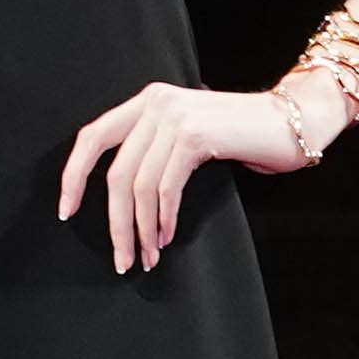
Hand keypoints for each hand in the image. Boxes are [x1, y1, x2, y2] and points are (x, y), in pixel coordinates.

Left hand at [54, 82, 314, 274]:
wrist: (293, 121)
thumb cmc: (242, 136)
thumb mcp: (187, 135)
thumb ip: (154, 149)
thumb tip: (121, 199)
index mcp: (146, 101)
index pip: (92, 136)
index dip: (73, 175)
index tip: (66, 211)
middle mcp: (155, 103)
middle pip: (115, 172)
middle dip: (115, 222)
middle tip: (120, 258)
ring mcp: (174, 117)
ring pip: (139, 186)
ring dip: (142, 229)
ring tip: (147, 256)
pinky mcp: (195, 136)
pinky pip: (166, 188)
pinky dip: (163, 219)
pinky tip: (166, 237)